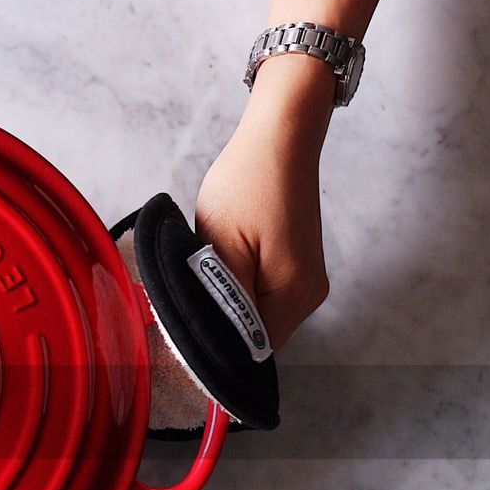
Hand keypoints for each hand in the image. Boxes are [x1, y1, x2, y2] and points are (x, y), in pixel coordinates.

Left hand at [195, 56, 334, 349]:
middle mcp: (308, 296)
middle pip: (253, 336)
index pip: (249, 349)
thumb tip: (211, 342)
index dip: (213, 346)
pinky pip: (262, 296)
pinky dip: (237, 288)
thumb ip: (219, 300)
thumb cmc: (248, 183)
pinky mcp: (297, 268)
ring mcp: (306, 282)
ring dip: (225, 304)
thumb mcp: (219, 245)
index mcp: (293, 294)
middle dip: (217, 323)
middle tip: (185, 293)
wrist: (280, 139)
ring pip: (255, 316)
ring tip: (202, 272)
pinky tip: (220, 264)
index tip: (181, 328)